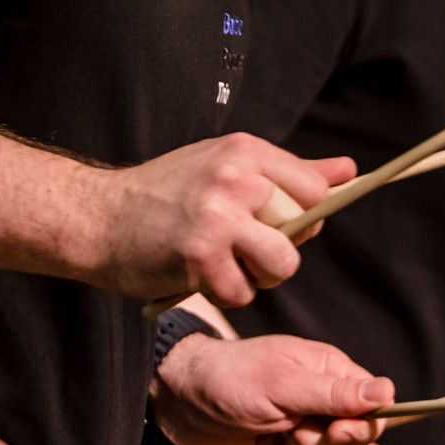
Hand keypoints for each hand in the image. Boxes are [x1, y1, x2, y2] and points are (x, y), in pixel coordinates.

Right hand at [95, 135, 350, 306]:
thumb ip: (289, 172)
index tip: (280, 223)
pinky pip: (243, 293)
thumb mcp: (225, 167)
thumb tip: (350, 170)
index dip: (306, 214)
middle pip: (303, 227)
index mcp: (244, 150)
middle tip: (243, 247)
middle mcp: (235, 178)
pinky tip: (199, 277)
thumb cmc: (164, 195)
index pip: (315, 188)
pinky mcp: (200, 256)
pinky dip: (226, 294)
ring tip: (228, 266)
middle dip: (282, 248)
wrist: (95, 217)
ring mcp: (218, 217)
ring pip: (283, 264)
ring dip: (260, 277)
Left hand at [152, 333, 389, 444]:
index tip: (334, 431)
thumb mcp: (282, 384)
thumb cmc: (228, 378)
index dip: (361, 428)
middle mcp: (326, 399)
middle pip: (358, 442)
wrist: (179, 398)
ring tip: (271, 439)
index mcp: (333, 372)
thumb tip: (386, 393)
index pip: (376, 407)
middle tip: (292, 435)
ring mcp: (308, 426)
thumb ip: (334, 393)